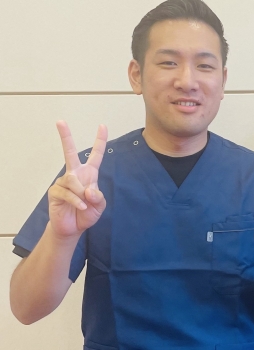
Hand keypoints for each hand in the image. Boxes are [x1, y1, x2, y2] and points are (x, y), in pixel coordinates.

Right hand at [47, 121, 107, 238]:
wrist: (73, 228)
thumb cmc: (87, 213)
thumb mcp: (100, 205)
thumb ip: (98, 197)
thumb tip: (88, 190)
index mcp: (89, 174)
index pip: (96, 155)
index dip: (100, 141)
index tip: (103, 126)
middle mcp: (75, 174)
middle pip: (70, 152)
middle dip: (65, 136)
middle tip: (60, 121)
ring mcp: (64, 181)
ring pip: (73, 181)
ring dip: (81, 194)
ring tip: (84, 204)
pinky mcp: (55, 191)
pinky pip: (67, 192)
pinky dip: (76, 201)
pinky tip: (80, 207)